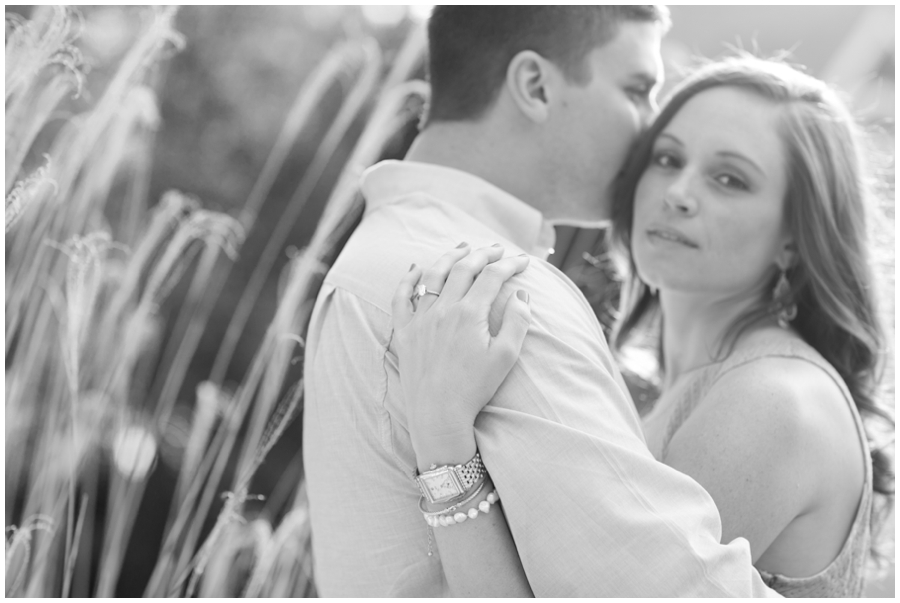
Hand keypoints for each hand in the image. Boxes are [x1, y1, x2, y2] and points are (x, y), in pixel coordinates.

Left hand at [392, 244, 531, 469]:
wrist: (438, 415)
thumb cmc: (474, 388)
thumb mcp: (505, 357)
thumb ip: (517, 321)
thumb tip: (522, 294)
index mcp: (470, 314)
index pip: (493, 276)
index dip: (510, 264)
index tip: (523, 261)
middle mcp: (443, 310)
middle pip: (464, 269)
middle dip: (483, 254)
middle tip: (497, 249)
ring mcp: (420, 319)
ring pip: (434, 276)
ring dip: (450, 257)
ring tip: (463, 247)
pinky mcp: (405, 333)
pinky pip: (401, 298)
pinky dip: (407, 279)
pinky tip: (414, 268)